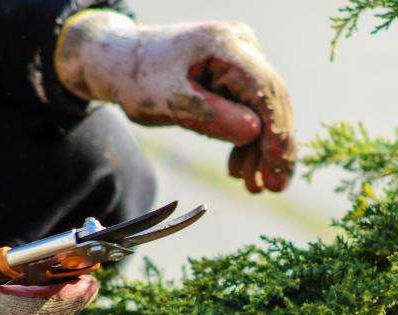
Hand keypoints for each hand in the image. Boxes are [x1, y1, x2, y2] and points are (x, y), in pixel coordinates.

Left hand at [56, 11, 295, 192]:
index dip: (276, 129)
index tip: (278, 165)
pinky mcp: (236, 76)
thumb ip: (210, 115)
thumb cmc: (137, 78)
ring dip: (260, 150)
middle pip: (271, 100)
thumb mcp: (168, 101)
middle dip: (274, 147)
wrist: (119, 63)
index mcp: (225, 44)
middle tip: (274, 187)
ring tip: (254, 186)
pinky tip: (241, 169)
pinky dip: (246, 141)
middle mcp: (241, 46)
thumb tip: (255, 133)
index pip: (264, 88)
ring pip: (264, 110)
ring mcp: (241, 60)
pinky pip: (251, 111)